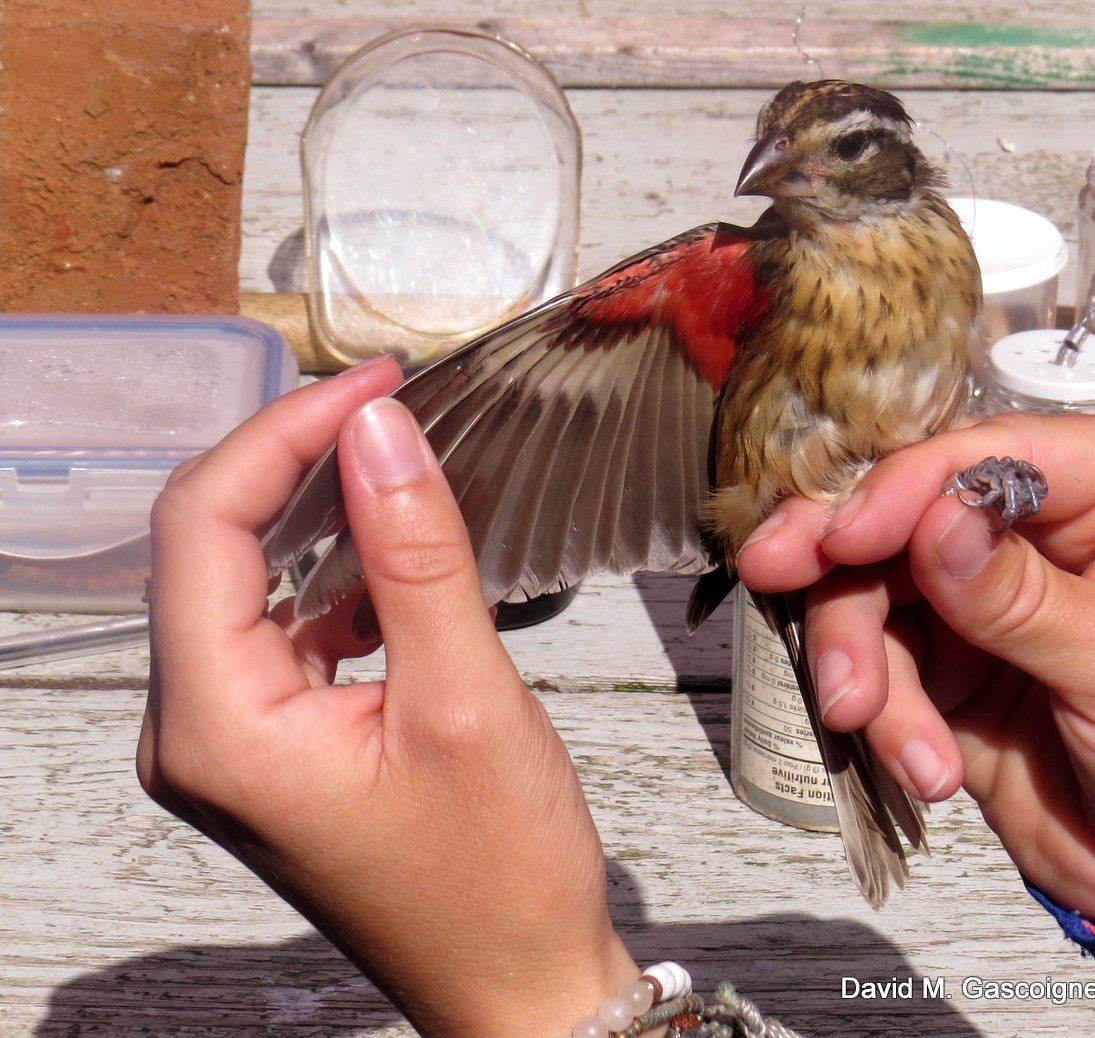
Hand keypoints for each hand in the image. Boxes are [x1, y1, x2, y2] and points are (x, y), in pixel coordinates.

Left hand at [136, 360, 635, 1036]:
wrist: (517, 984)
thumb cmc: (497, 876)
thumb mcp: (467, 701)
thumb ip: (416, 555)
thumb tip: (380, 428)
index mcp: (216, 727)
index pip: (202, 527)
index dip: (282, 434)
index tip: (374, 383)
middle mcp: (193, 732)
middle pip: (207, 544)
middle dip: (293, 459)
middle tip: (391, 402)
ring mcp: (227, 742)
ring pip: (241, 579)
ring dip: (314, 511)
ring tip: (399, 460)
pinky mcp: (269, 745)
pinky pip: (278, 626)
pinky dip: (332, 575)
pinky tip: (396, 555)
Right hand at [737, 410, 1094, 927]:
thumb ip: (1023, 597)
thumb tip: (933, 520)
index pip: (996, 453)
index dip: (905, 487)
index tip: (837, 536)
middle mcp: (1060, 518)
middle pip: (914, 507)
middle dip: (848, 564)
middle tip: (777, 581)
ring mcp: (999, 589)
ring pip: (878, 584)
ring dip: (862, 658)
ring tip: (870, 723)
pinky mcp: (959, 657)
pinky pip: (883, 659)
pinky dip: (884, 713)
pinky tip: (927, 767)